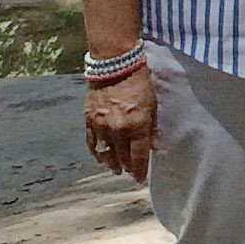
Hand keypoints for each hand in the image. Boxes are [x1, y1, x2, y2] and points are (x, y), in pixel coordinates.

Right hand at [83, 64, 157, 180]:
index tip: (140, 178)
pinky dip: (96, 152)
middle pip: (121, 158)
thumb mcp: (153, 106)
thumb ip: (152, 128)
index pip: (139, 157)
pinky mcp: (89, 119)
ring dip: (110, 163)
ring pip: (105, 153)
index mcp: (137, 126)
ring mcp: (101, 125)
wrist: (116, 65)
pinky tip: (99, 157)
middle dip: (126, 167)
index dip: (140, 170)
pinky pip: (91, 142)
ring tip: (114, 168)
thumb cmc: (139, 84)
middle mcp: (118, 129)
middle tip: (128, 172)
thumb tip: (154, 146)